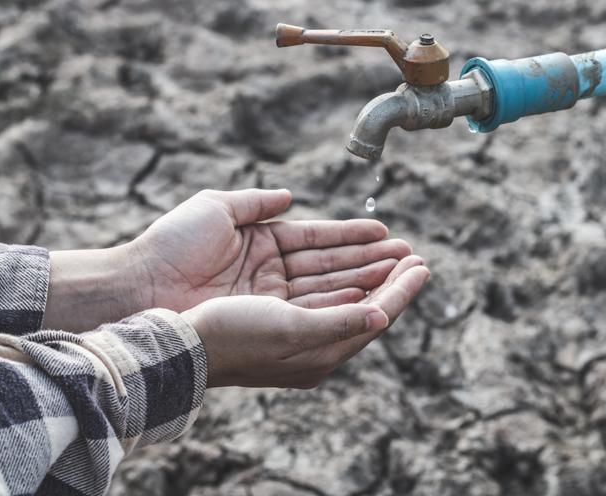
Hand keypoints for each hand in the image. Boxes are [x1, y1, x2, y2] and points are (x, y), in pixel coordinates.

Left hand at [44, 189, 411, 331]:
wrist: (139, 287)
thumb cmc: (170, 246)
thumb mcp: (216, 210)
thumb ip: (256, 202)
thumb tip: (289, 196)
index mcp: (261, 248)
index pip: (318, 241)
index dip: (353, 237)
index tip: (386, 232)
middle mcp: (271, 279)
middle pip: (334, 269)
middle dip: (374, 262)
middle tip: (412, 255)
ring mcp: (272, 304)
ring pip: (334, 291)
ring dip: (373, 282)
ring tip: (409, 271)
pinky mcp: (273, 327)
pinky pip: (321, 315)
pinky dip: (352, 307)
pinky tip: (381, 297)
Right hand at [183, 255, 429, 387]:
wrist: (181, 344)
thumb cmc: (234, 337)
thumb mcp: (292, 330)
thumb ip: (340, 322)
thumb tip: (384, 315)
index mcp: (321, 353)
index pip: (375, 316)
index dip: (401, 290)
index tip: (424, 265)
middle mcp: (312, 344)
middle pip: (364, 305)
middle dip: (390, 278)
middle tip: (415, 254)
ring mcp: (294, 329)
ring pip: (343, 295)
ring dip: (368, 272)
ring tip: (392, 252)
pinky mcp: (275, 314)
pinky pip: (320, 293)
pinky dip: (340, 277)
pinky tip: (350, 268)